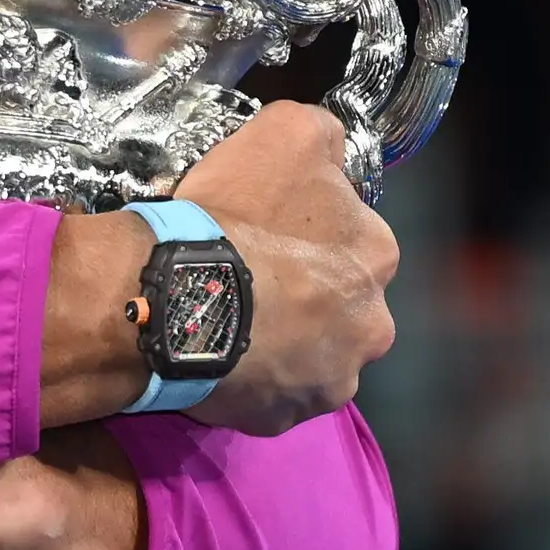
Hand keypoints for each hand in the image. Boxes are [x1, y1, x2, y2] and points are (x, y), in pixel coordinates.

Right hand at [170, 99, 399, 434]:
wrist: (173, 301)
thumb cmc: (233, 217)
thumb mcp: (284, 132)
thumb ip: (321, 132)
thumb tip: (331, 146)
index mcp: (376, 256)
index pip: (349, 237)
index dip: (304, 230)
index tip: (263, 230)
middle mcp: (373, 325)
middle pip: (338, 302)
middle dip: (304, 292)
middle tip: (248, 278)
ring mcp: (333, 379)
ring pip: (311, 352)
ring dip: (284, 339)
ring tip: (232, 320)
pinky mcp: (288, 417)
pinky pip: (274, 393)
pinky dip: (254, 378)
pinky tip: (222, 355)